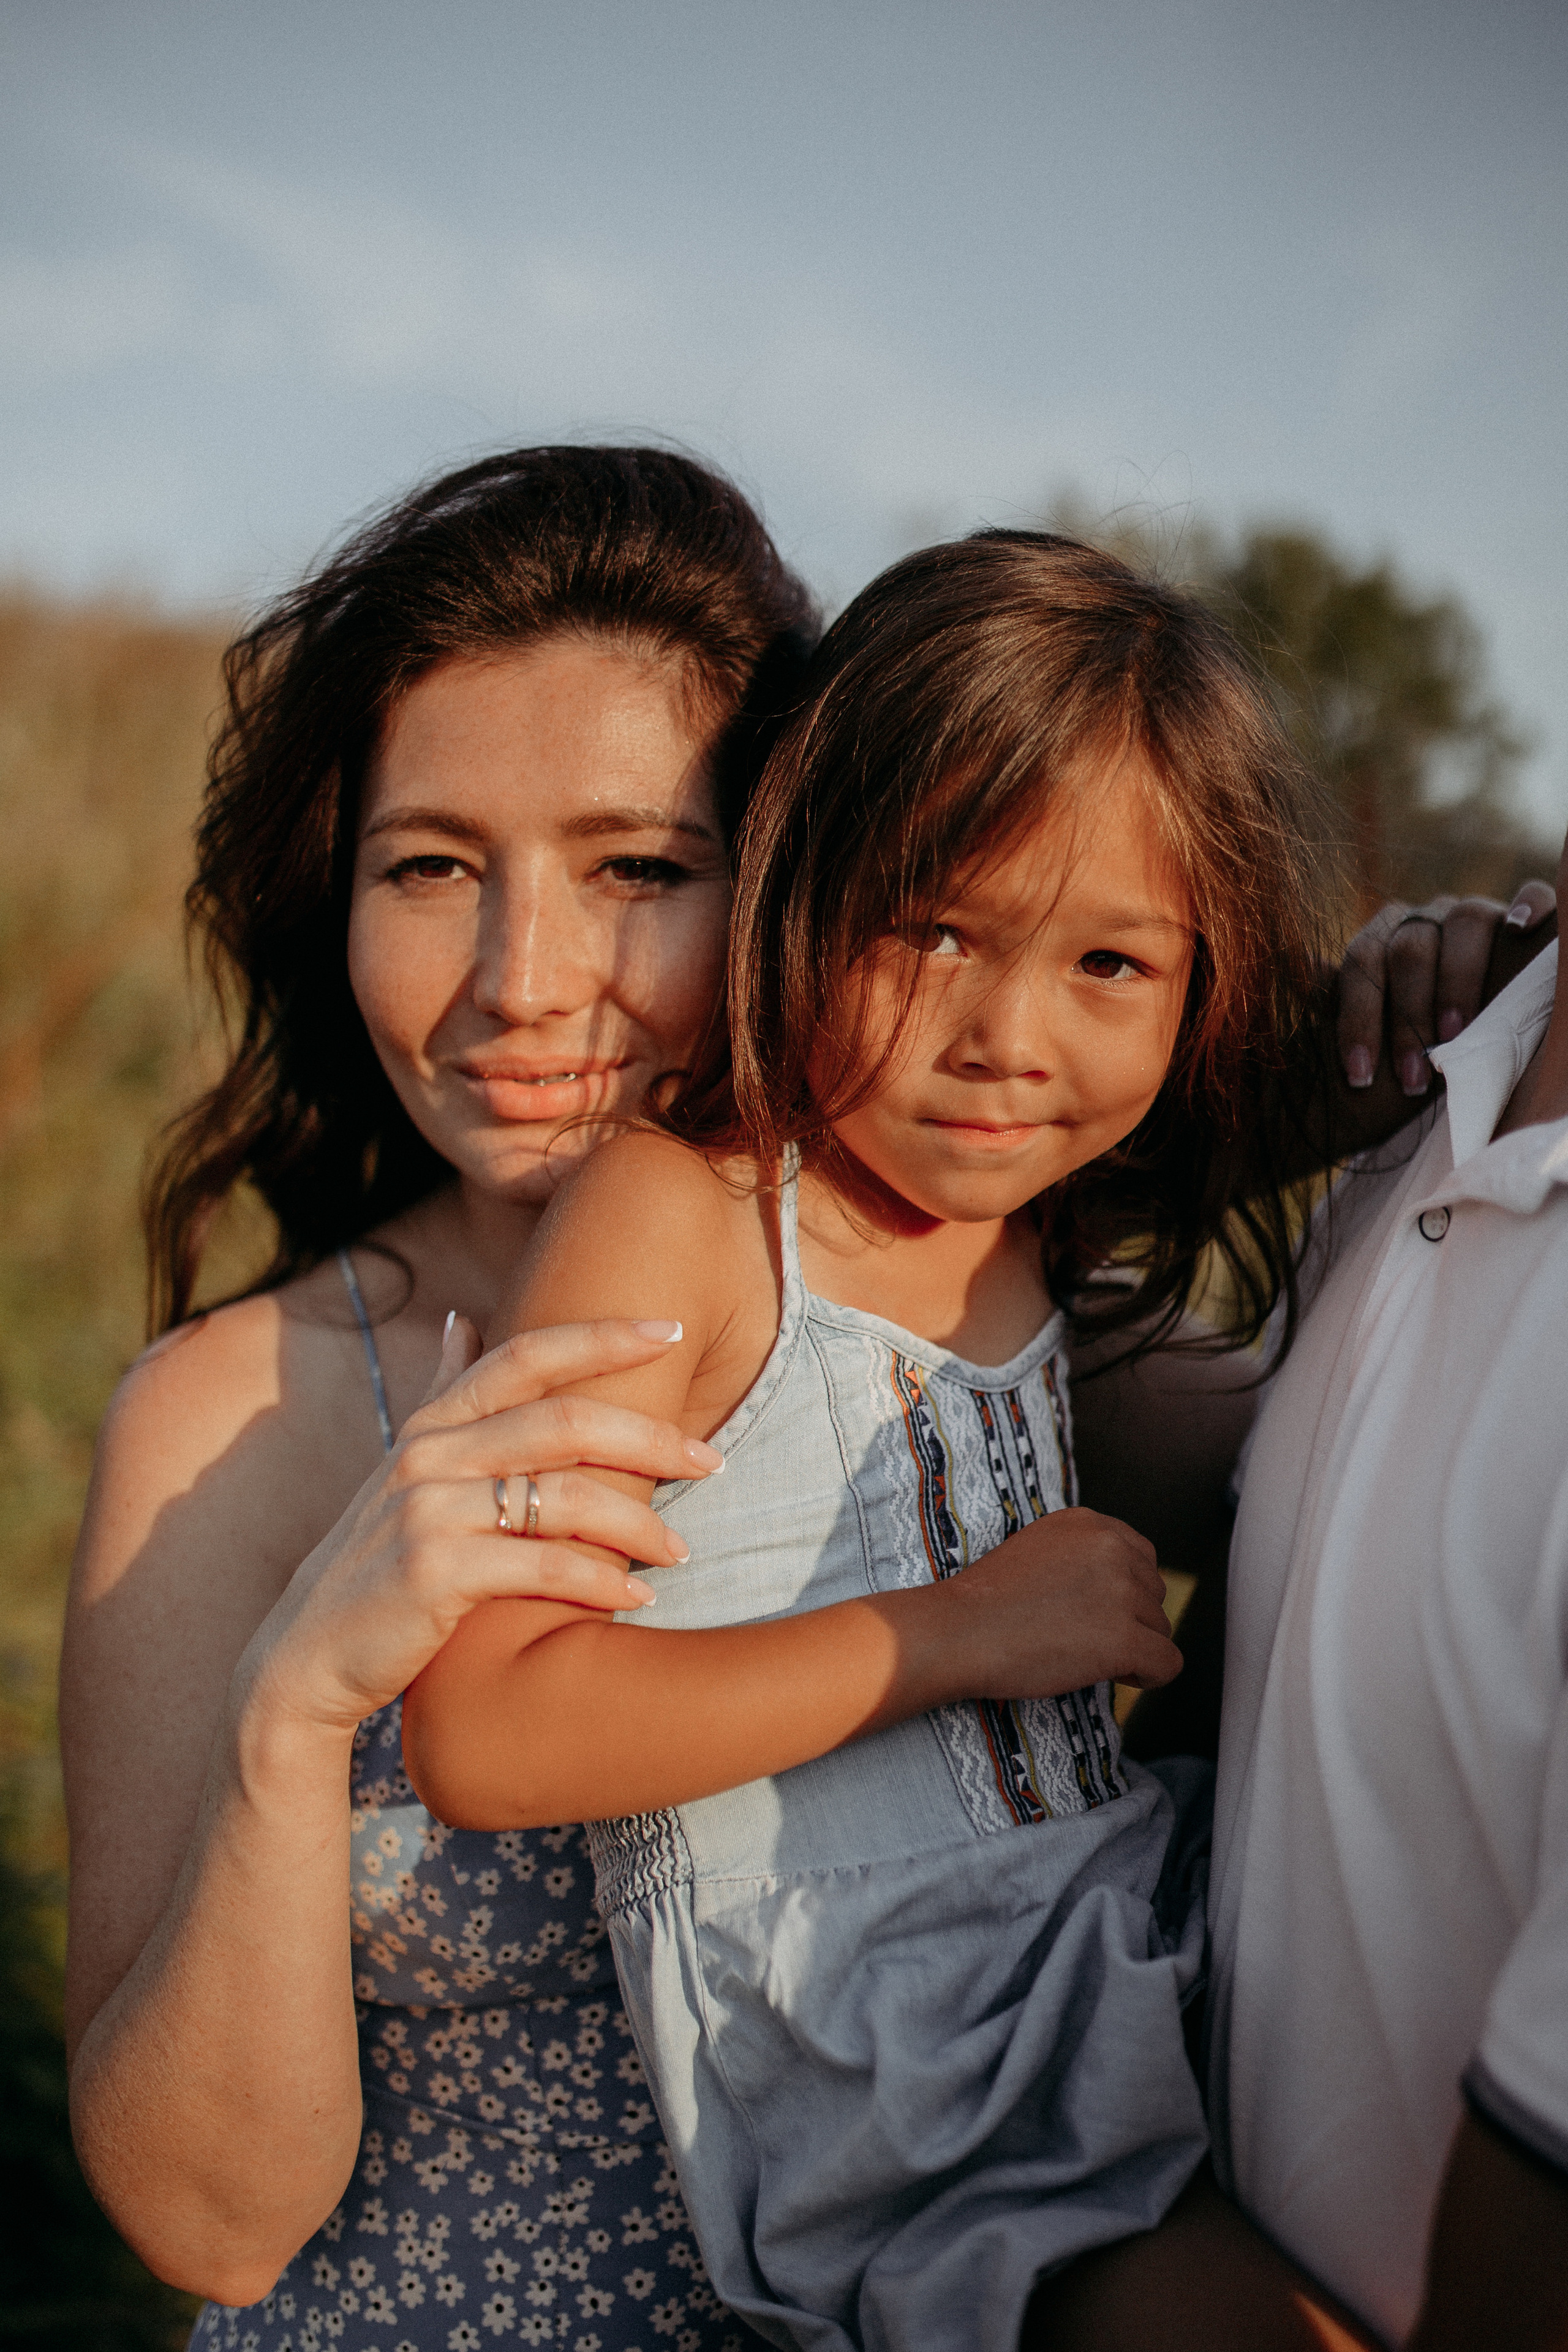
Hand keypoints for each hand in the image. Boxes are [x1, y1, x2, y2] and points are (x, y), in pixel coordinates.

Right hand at [241, 1317, 722, 1736]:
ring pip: (564, 1497)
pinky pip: (542, 1568)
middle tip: (711, 1461)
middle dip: (649, 1437)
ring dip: (637, 1525)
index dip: (601, 1336)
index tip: (673, 1329)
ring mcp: (427, 1512)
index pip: (527, 1354)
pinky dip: (599, 1582)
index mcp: (434, 1423)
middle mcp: (430, 1455)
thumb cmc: (376, 1560)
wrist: (309, 1656)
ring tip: (678, 1552)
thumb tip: (466, 1317)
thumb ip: (441, 1392)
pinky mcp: (433, 1573)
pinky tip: (634, 1598)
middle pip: (563, 1420)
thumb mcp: (402, 1466)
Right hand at [936, 1507, 1179, 1700]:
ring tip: (1087, 1656)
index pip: (1143, 1558)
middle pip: (1155, 1594)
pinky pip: (1167, 1663)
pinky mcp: (1124, 1638)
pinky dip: (1149, 1676)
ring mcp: (1121, 1592)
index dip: (1124, 1592)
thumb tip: (1124, 1586)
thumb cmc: (987, 1602)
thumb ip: (1084, 1555)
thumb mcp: (1040, 1550)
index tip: (1094, 1612)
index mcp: (1091, 1524)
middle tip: (1084, 1638)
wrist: (959, 1633)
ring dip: (1134, 1648)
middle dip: (1130, 1620)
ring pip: (1161, 1629)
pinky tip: (1117, 1676)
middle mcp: (1112, 1549)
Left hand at [1337, 884, 1555, 1096]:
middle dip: (1408, 1017)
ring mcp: (1475, 914)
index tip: (1360, 1075)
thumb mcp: (1375, 1032)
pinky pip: (1531, 894)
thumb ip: (1337, 999)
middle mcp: (1427, 920)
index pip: (1362, 962)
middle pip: (1410, 948)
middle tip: (1413, 1076)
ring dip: (1458, 981)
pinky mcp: (1524, 918)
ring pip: (1466, 922)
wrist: (1476, 1041)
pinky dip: (1528, 906)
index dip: (1358, 1019)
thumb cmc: (1417, 1044)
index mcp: (1383, 939)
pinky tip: (1518, 930)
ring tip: (1454, 1033)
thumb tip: (1295, 962)